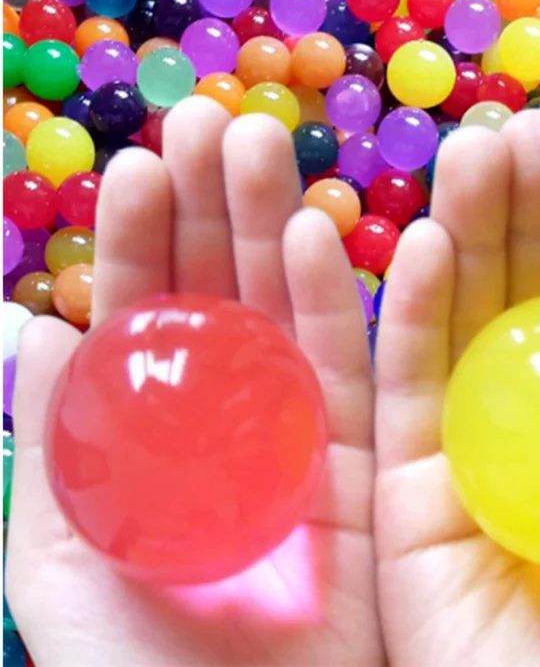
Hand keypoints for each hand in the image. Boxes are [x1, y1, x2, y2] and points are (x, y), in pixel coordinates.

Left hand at [7, 98, 382, 666]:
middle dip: (211, 206)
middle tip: (209, 123)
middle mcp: (229, 412)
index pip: (142, 313)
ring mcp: (298, 430)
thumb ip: (51, 445)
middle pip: (221, 291)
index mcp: (153, 428)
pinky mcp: (360, 460)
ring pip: (287, 310)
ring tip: (259, 147)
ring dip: (274, 227)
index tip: (138, 165)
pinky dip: (338, 302)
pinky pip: (351, 369)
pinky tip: (319, 235)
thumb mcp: (60, 562)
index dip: (136, 238)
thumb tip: (30, 325)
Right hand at [375, 110, 539, 666]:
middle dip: (523, 208)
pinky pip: (402, 377)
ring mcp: (462, 429)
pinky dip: (410, 309)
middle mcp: (532, 403)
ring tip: (474, 154)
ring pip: (458, 314)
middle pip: (523, 289)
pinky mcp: (401, 467)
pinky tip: (426, 243)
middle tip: (521, 133)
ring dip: (464, 230)